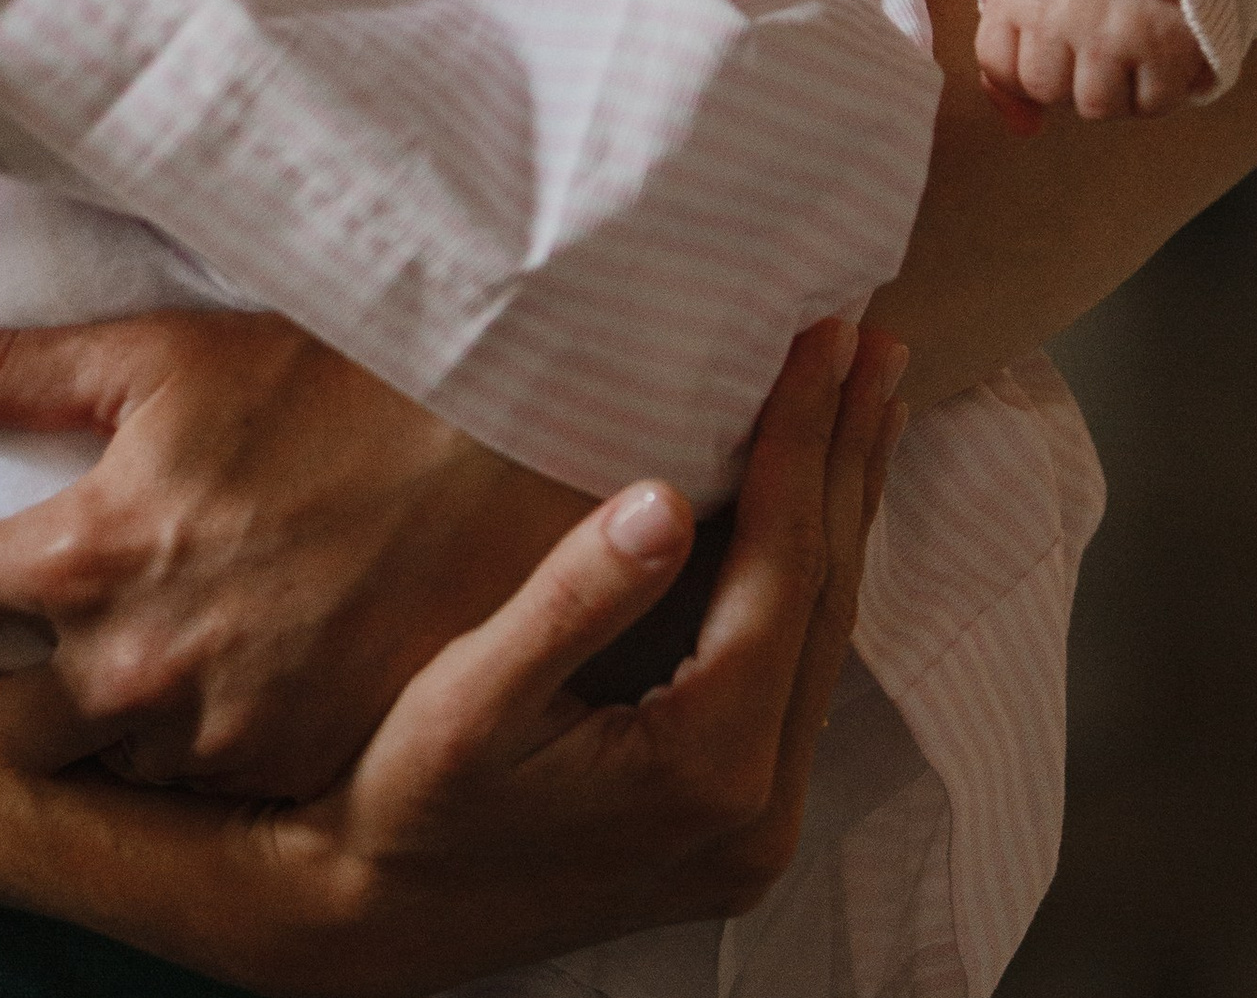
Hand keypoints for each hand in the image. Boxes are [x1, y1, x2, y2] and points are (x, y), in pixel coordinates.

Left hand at [0, 308, 592, 799]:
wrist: (504, 462)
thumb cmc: (334, 386)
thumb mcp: (168, 350)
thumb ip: (10, 362)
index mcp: (90, 548)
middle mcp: (134, 661)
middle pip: (7, 722)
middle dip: (12, 683)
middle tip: (55, 624)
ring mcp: (213, 729)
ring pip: (100, 759)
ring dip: (104, 711)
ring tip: (159, 639)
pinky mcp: (285, 769)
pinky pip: (195, 779)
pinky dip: (193, 734)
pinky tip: (234, 666)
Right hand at [197, 318, 907, 997]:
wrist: (380, 918)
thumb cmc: (408, 798)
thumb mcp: (470, 696)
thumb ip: (571, 602)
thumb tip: (665, 500)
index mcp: (704, 766)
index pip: (784, 571)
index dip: (802, 442)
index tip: (822, 338)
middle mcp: (759, 805)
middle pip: (828, 594)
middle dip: (849, 457)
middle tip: (875, 339)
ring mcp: (758, 822)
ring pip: (826, 630)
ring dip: (843, 505)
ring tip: (866, 398)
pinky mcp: (739, 818)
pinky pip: (800, 666)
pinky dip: (811, 568)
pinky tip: (816, 503)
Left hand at [978, 0, 1210, 119]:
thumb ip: (1007, 57)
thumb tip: (1023, 128)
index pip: (1000, 69)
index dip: (1025, 68)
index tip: (1051, 42)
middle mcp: (1061, 9)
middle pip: (1047, 92)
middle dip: (1068, 78)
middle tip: (1094, 41)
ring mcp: (1116, 30)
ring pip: (1097, 107)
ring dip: (1113, 91)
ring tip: (1126, 51)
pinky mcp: (1168, 46)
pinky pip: (1152, 106)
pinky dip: (1157, 91)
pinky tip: (1158, 55)